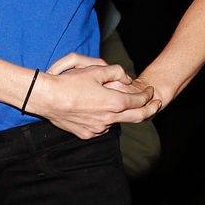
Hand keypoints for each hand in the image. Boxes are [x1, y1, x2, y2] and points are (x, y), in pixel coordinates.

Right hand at [31, 59, 160, 138]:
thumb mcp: (95, 70)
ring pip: (116, 122)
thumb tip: (127, 77)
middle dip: (149, 110)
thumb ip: (116, 72)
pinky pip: (101, 127)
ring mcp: (98, 128)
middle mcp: (109, 118)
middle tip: (156, 105)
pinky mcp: (87, 134)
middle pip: (137, 117)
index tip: (150, 91)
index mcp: (114, 102)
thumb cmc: (70, 83)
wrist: (48, 99)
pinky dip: (104, 120)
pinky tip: (96, 112)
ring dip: (120, 114)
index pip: (139, 101)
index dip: (147, 95)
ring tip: (115, 105)